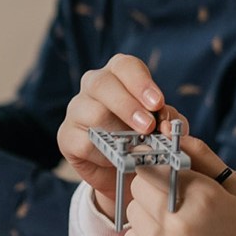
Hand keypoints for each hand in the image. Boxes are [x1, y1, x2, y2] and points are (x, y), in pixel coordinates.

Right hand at [58, 54, 187, 213]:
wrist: (123, 169)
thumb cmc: (144, 137)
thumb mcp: (163, 126)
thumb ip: (169, 120)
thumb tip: (167, 125)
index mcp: (119, 75)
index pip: (125, 66)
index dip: (141, 83)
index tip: (157, 103)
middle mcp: (94, 86)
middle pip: (102, 83)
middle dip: (127, 105)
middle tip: (148, 126)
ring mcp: (77, 110)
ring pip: (92, 112)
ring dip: (118, 130)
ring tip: (137, 145)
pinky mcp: (67, 136)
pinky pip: (83, 142)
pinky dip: (104, 153)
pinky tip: (117, 159)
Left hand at [124, 136, 235, 235]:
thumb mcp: (234, 189)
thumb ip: (203, 157)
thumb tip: (173, 133)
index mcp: (203, 196)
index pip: (156, 164)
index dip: (156, 164)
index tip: (160, 166)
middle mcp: (179, 221)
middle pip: (138, 185)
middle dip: (151, 187)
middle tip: (170, 198)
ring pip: (133, 212)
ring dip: (147, 213)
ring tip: (173, 225)